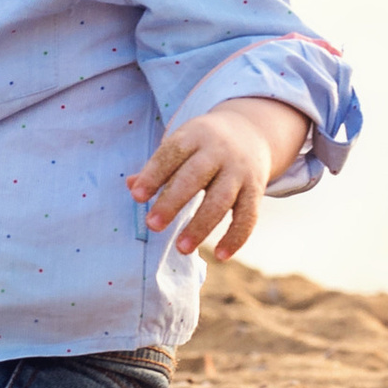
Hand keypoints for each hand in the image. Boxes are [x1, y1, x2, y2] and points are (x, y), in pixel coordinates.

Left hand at [127, 99, 309, 258]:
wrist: (251, 131)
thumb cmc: (202, 145)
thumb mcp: (181, 144)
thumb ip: (157, 166)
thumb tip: (131, 185)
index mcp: (194, 136)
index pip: (172, 153)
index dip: (154, 174)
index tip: (137, 196)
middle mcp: (218, 152)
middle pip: (194, 177)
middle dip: (172, 202)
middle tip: (152, 225)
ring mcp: (239, 172)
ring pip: (221, 200)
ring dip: (201, 226)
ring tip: (181, 249)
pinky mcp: (256, 190)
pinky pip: (248, 216)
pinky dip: (235, 238)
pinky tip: (220, 256)